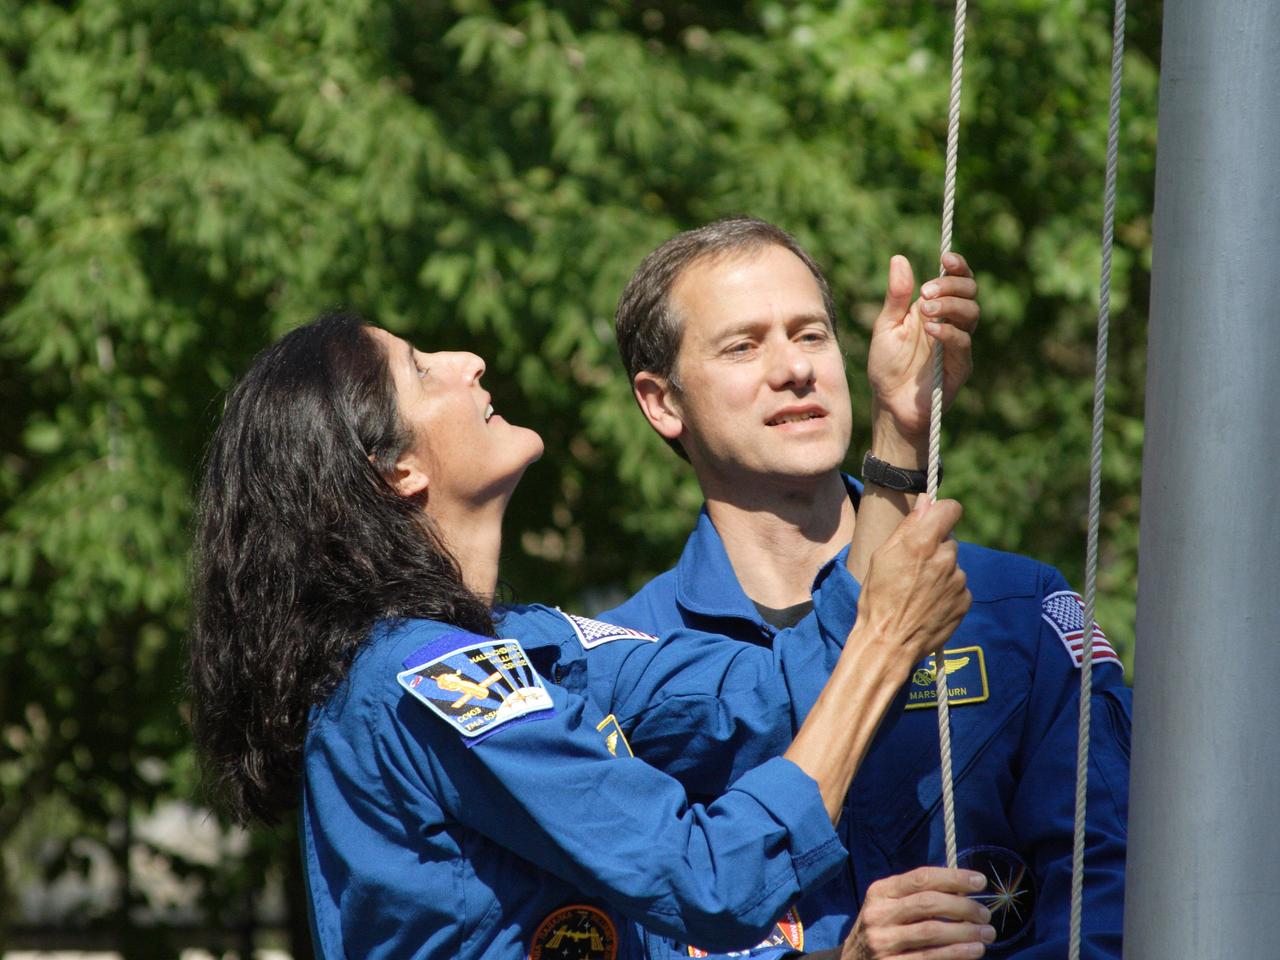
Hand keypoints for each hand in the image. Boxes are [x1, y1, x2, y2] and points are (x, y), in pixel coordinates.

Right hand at [841, 867, 995, 959]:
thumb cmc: (883, 930)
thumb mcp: (889, 907)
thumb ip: (917, 896)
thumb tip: (964, 889)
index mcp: (880, 892)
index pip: (921, 878)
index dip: (953, 878)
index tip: (980, 881)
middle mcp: (878, 914)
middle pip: (929, 903)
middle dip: (964, 907)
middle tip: (985, 914)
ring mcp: (882, 942)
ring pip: (932, 932)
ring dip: (966, 931)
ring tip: (987, 933)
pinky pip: (930, 957)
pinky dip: (957, 953)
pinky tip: (974, 950)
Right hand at [854, 496, 970, 670]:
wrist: (888, 643)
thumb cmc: (878, 598)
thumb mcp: (882, 556)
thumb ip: (909, 526)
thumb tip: (926, 502)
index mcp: (922, 542)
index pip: (951, 509)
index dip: (942, 512)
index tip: (935, 520)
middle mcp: (945, 558)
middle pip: (948, 541)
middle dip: (935, 549)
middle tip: (913, 569)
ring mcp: (958, 581)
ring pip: (953, 566)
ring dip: (941, 573)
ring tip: (918, 592)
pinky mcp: (964, 601)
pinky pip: (958, 587)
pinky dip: (947, 592)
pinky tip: (928, 604)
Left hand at [867, 253, 978, 445]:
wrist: (889, 404)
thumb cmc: (887, 366)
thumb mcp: (886, 326)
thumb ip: (896, 296)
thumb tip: (899, 258)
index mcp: (935, 310)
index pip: (957, 281)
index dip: (958, 266)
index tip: (946, 257)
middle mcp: (951, 323)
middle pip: (970, 293)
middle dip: (952, 285)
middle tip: (926, 291)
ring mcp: (958, 345)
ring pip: (972, 314)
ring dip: (950, 306)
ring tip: (925, 310)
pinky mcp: (960, 366)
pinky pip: (963, 343)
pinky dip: (948, 331)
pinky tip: (930, 329)